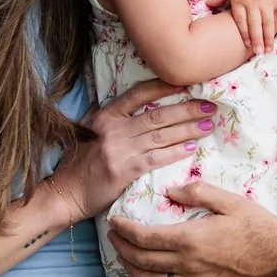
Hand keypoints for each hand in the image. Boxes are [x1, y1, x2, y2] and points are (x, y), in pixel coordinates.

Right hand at [48, 80, 212, 216]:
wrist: (65, 193)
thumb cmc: (78, 164)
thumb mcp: (88, 132)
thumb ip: (110, 119)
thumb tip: (136, 107)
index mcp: (105, 116)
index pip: (138, 94)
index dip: (163, 87)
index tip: (186, 84)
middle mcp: (113, 129)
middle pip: (157, 115)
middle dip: (186, 109)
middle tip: (210, 105)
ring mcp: (119, 149)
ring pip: (161, 135)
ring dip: (188, 129)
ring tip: (208, 124)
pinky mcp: (124, 170)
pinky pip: (156, 158)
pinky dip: (175, 152)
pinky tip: (191, 148)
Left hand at [109, 180, 276, 276]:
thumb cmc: (262, 231)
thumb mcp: (233, 202)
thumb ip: (199, 192)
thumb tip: (171, 190)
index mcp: (190, 240)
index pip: (144, 236)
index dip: (124, 230)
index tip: (115, 222)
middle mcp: (187, 266)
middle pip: (142, 260)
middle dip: (122, 248)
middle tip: (113, 238)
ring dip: (132, 270)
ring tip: (124, 259)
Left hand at [206, 0, 276, 57]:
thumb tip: (207, 4)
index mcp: (239, 0)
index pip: (240, 21)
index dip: (244, 34)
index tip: (246, 45)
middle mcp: (253, 3)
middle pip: (254, 25)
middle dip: (256, 40)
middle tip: (258, 53)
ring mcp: (267, 1)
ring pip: (268, 22)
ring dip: (269, 37)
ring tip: (269, 49)